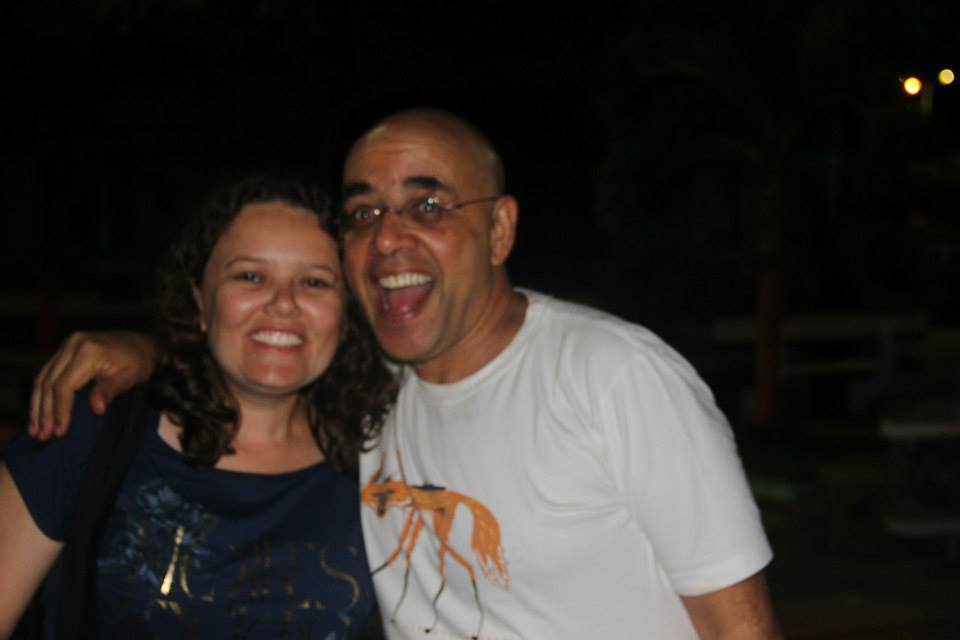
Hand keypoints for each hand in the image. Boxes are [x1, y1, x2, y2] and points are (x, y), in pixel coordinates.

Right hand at [29, 331, 156, 439]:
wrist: (140, 343)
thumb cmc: (138, 362)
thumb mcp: (129, 377)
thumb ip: (109, 391)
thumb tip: (97, 409)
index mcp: (88, 351)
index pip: (64, 386)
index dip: (60, 411)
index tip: (60, 431)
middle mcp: (73, 345)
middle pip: (49, 383)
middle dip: (44, 412)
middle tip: (43, 435)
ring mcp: (67, 345)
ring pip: (42, 378)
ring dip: (37, 405)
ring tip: (35, 429)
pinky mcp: (65, 349)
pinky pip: (47, 373)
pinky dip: (41, 393)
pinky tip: (37, 411)